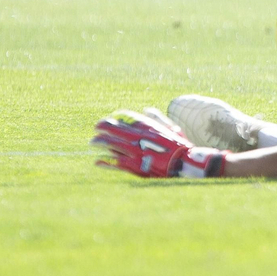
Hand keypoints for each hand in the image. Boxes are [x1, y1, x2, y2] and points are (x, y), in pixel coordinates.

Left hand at [92, 108, 226, 177]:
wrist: (183, 164)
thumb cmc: (180, 145)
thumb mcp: (172, 128)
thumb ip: (158, 118)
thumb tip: (147, 110)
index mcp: (148, 127)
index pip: (128, 118)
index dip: (118, 117)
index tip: (112, 117)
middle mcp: (139, 137)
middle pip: (116, 129)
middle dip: (104, 127)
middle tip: (96, 126)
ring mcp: (135, 151)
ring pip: (112, 144)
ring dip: (101, 142)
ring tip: (93, 142)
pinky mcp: (134, 166)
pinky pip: (115, 163)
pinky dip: (105, 162)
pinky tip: (98, 161)